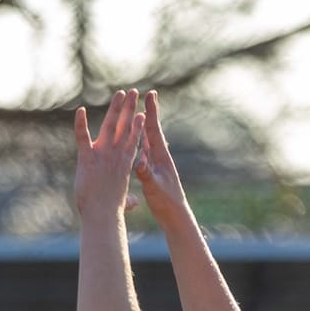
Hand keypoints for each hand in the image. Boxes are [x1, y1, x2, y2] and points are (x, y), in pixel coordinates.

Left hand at [73, 88, 145, 222]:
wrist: (102, 215)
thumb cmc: (112, 212)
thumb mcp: (122, 202)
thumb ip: (128, 200)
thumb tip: (133, 204)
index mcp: (125, 163)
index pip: (133, 140)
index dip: (137, 125)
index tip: (142, 113)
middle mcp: (116, 155)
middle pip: (125, 126)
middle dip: (130, 108)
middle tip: (134, 92)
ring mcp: (102, 155)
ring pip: (109, 125)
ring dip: (115, 108)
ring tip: (120, 93)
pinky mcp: (87, 158)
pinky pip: (82, 136)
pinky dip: (80, 123)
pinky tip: (79, 110)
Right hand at [132, 90, 186, 223]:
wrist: (175, 215)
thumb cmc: (166, 202)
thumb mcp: (154, 187)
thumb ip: (146, 173)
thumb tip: (138, 160)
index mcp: (160, 157)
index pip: (154, 130)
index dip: (151, 112)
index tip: (149, 95)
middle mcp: (159, 156)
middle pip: (150, 130)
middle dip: (146, 113)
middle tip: (143, 95)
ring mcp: (156, 163)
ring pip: (146, 139)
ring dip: (141, 126)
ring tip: (136, 112)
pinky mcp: (153, 171)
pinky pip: (143, 152)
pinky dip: (138, 142)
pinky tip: (134, 139)